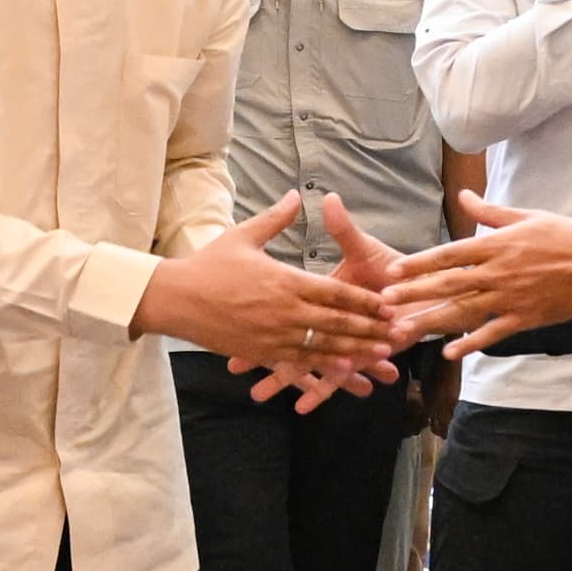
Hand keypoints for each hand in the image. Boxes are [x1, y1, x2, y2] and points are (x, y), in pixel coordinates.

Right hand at [135, 191, 401, 397]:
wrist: (175, 298)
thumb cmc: (209, 264)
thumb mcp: (244, 235)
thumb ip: (276, 218)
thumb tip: (296, 194)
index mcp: (286, 280)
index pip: (335, 292)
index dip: (364, 300)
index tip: (388, 303)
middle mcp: (284, 311)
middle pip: (337, 323)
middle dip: (369, 329)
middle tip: (396, 333)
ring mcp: (273, 336)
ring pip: (322, 348)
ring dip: (354, 352)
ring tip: (380, 356)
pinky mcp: (260, 353)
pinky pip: (296, 365)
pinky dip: (320, 371)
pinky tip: (339, 376)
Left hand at [381, 196, 571, 355]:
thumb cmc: (568, 235)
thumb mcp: (527, 215)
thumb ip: (490, 211)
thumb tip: (462, 196)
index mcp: (497, 244)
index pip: (449, 254)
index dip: (419, 263)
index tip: (394, 271)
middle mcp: (498, 272)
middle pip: (448, 284)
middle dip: (413, 294)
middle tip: (384, 304)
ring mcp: (511, 297)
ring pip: (463, 311)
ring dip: (431, 321)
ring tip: (404, 330)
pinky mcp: (526, 318)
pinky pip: (492, 333)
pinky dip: (470, 343)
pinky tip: (449, 352)